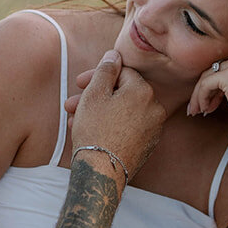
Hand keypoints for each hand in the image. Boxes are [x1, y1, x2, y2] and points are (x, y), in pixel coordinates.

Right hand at [69, 51, 166, 187]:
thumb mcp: (95, 93)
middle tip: (72, 103)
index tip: (79, 83)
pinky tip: (90, 130)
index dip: (98, 76)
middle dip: (95, 96)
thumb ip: (106, 69)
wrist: (102, 172)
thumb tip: (115, 55)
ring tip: (75, 119)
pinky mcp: (148, 145)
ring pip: (122, 111)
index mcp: (144, 91)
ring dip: (99, 112)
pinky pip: (128, 127)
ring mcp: (154, 128)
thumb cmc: (96, 130)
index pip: (122, 72)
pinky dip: (111, 125)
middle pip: (121, 93)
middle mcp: (155, 108)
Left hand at [186, 47, 227, 149]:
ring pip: (207, 76)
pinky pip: (205, 84)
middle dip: (204, 89)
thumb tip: (211, 83)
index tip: (211, 100)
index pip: (225, 65)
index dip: (215, 84)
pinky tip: (205, 110)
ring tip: (198, 110)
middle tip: (200, 106)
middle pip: (214, 69)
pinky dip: (200, 97)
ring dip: (199, 95)